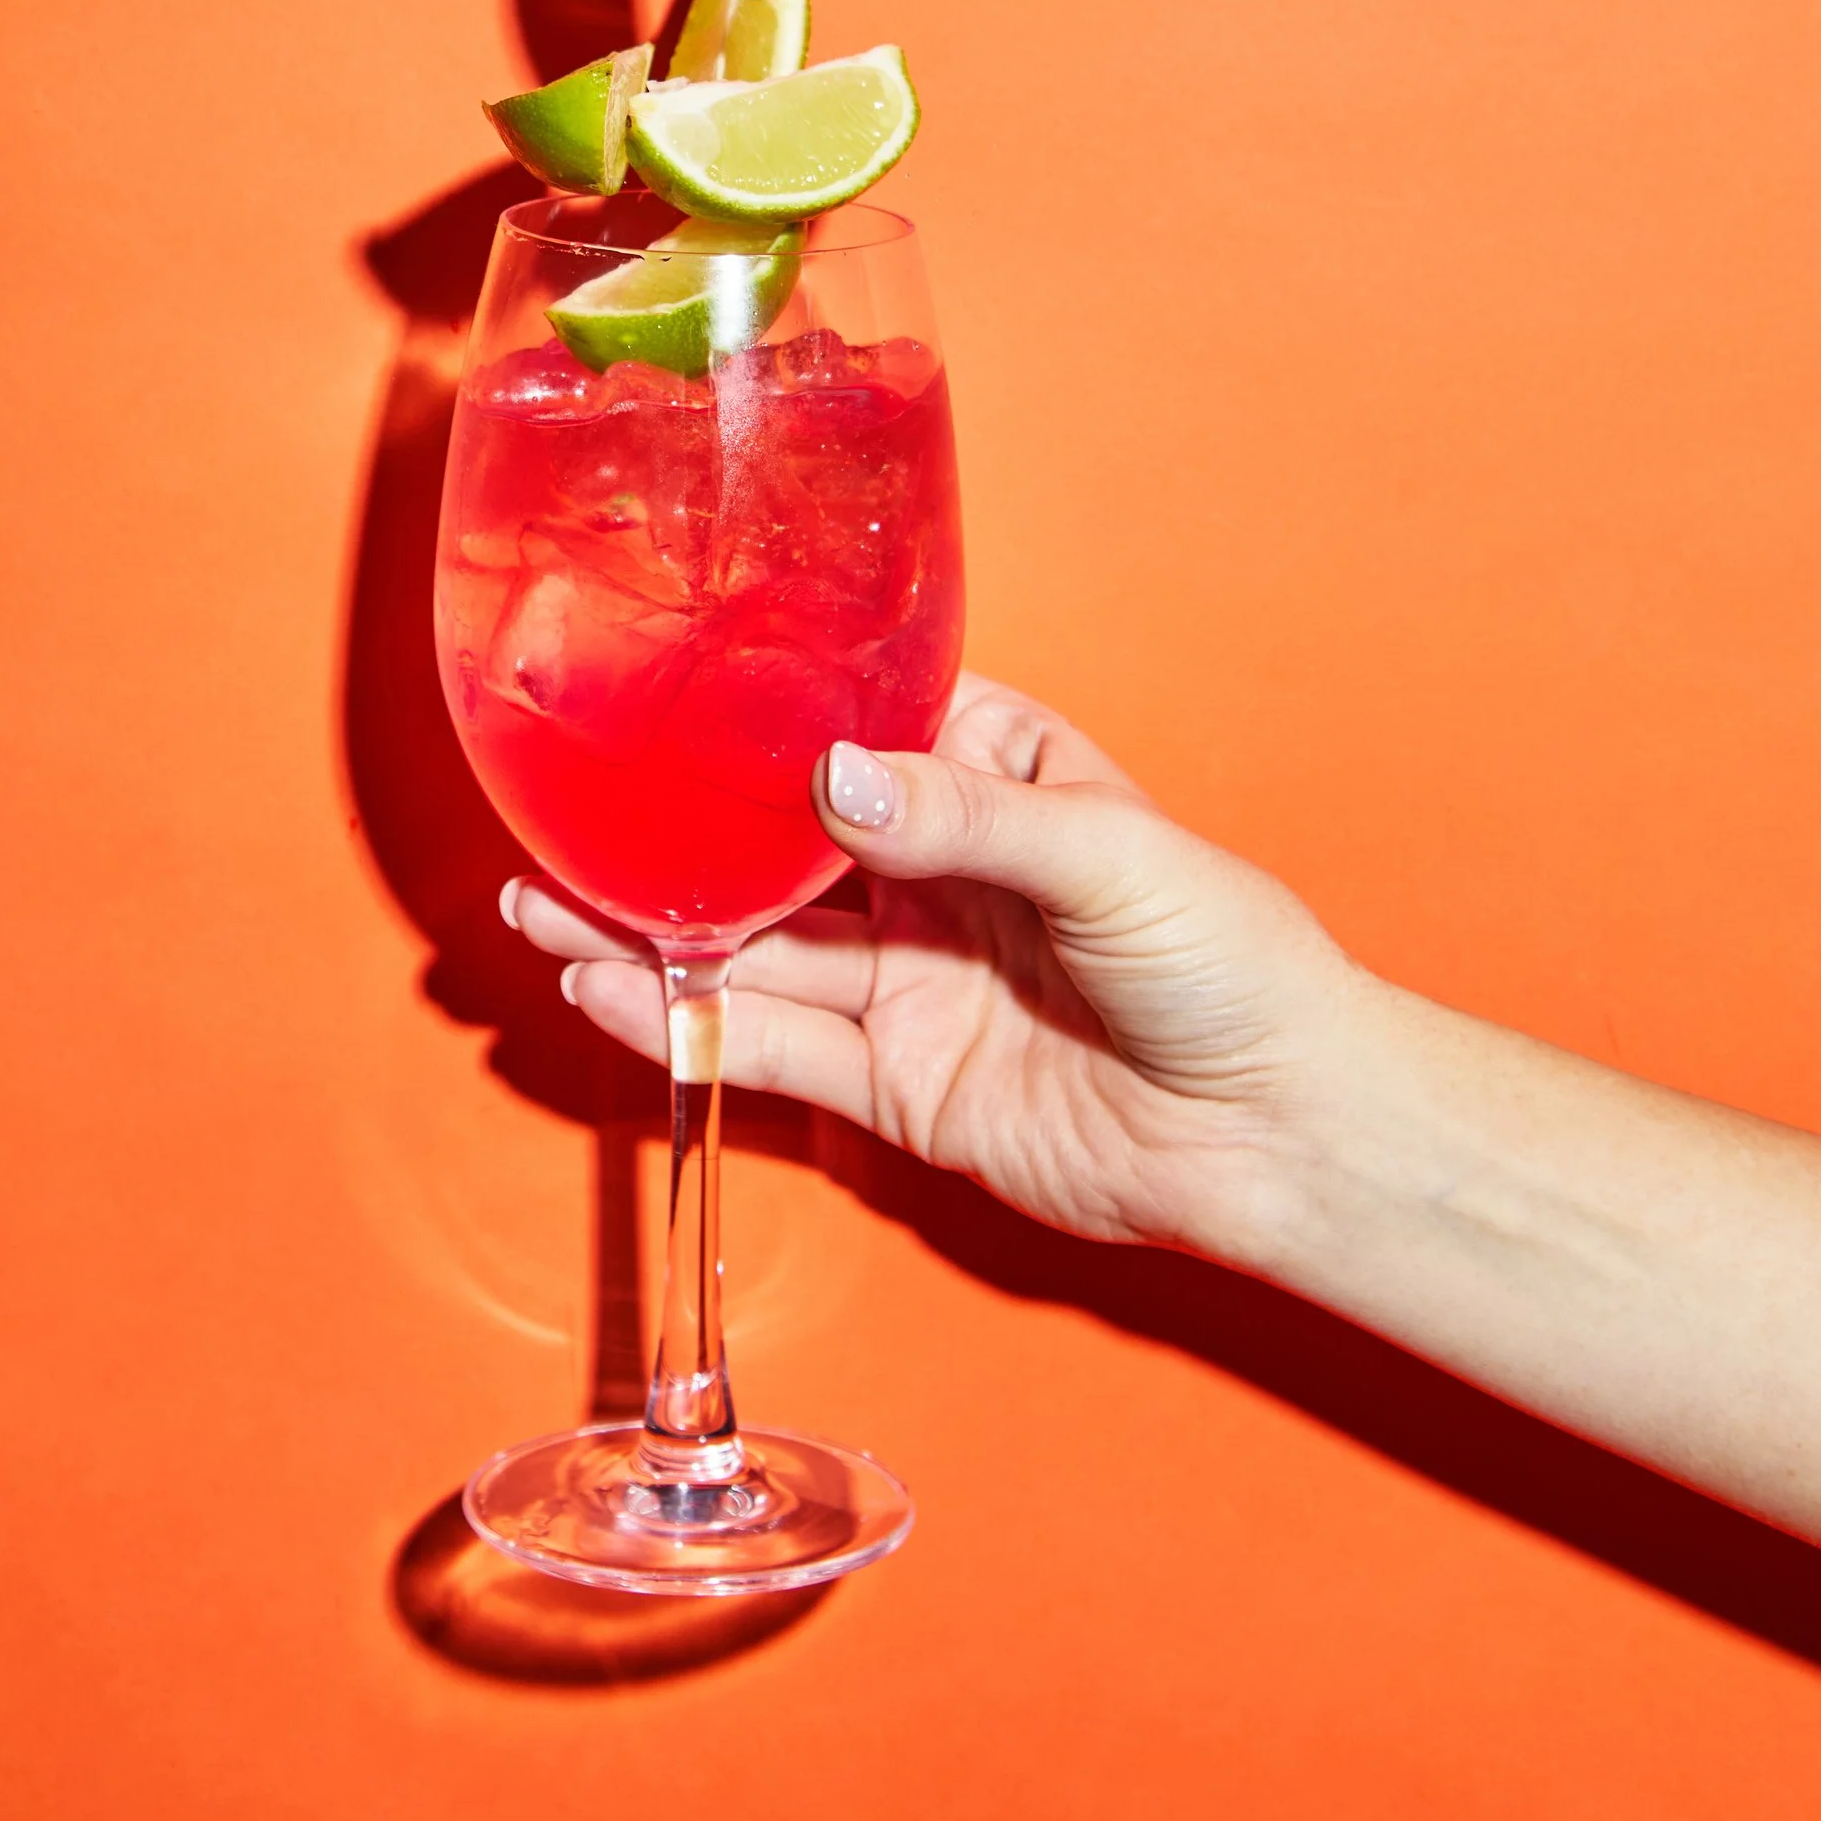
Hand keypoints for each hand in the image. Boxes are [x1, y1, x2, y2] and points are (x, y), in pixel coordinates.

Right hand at [505, 674, 1361, 1257]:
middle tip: (555, 810)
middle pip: (774, 841)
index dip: (756, 710)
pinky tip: (607, 993)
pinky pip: (776, 1045)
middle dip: (668, 828)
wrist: (1281, 1132)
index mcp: (991, 773)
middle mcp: (932, 870)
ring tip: (540, 905)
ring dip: (645, 929)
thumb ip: (964, 821)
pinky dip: (686, 1024)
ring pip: (752, 946)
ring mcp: (908, 977)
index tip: (654, 689)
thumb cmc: (1231, 959)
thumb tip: (834, 782)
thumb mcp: (1109, 855)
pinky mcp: (898, 1081)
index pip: (851, 723)